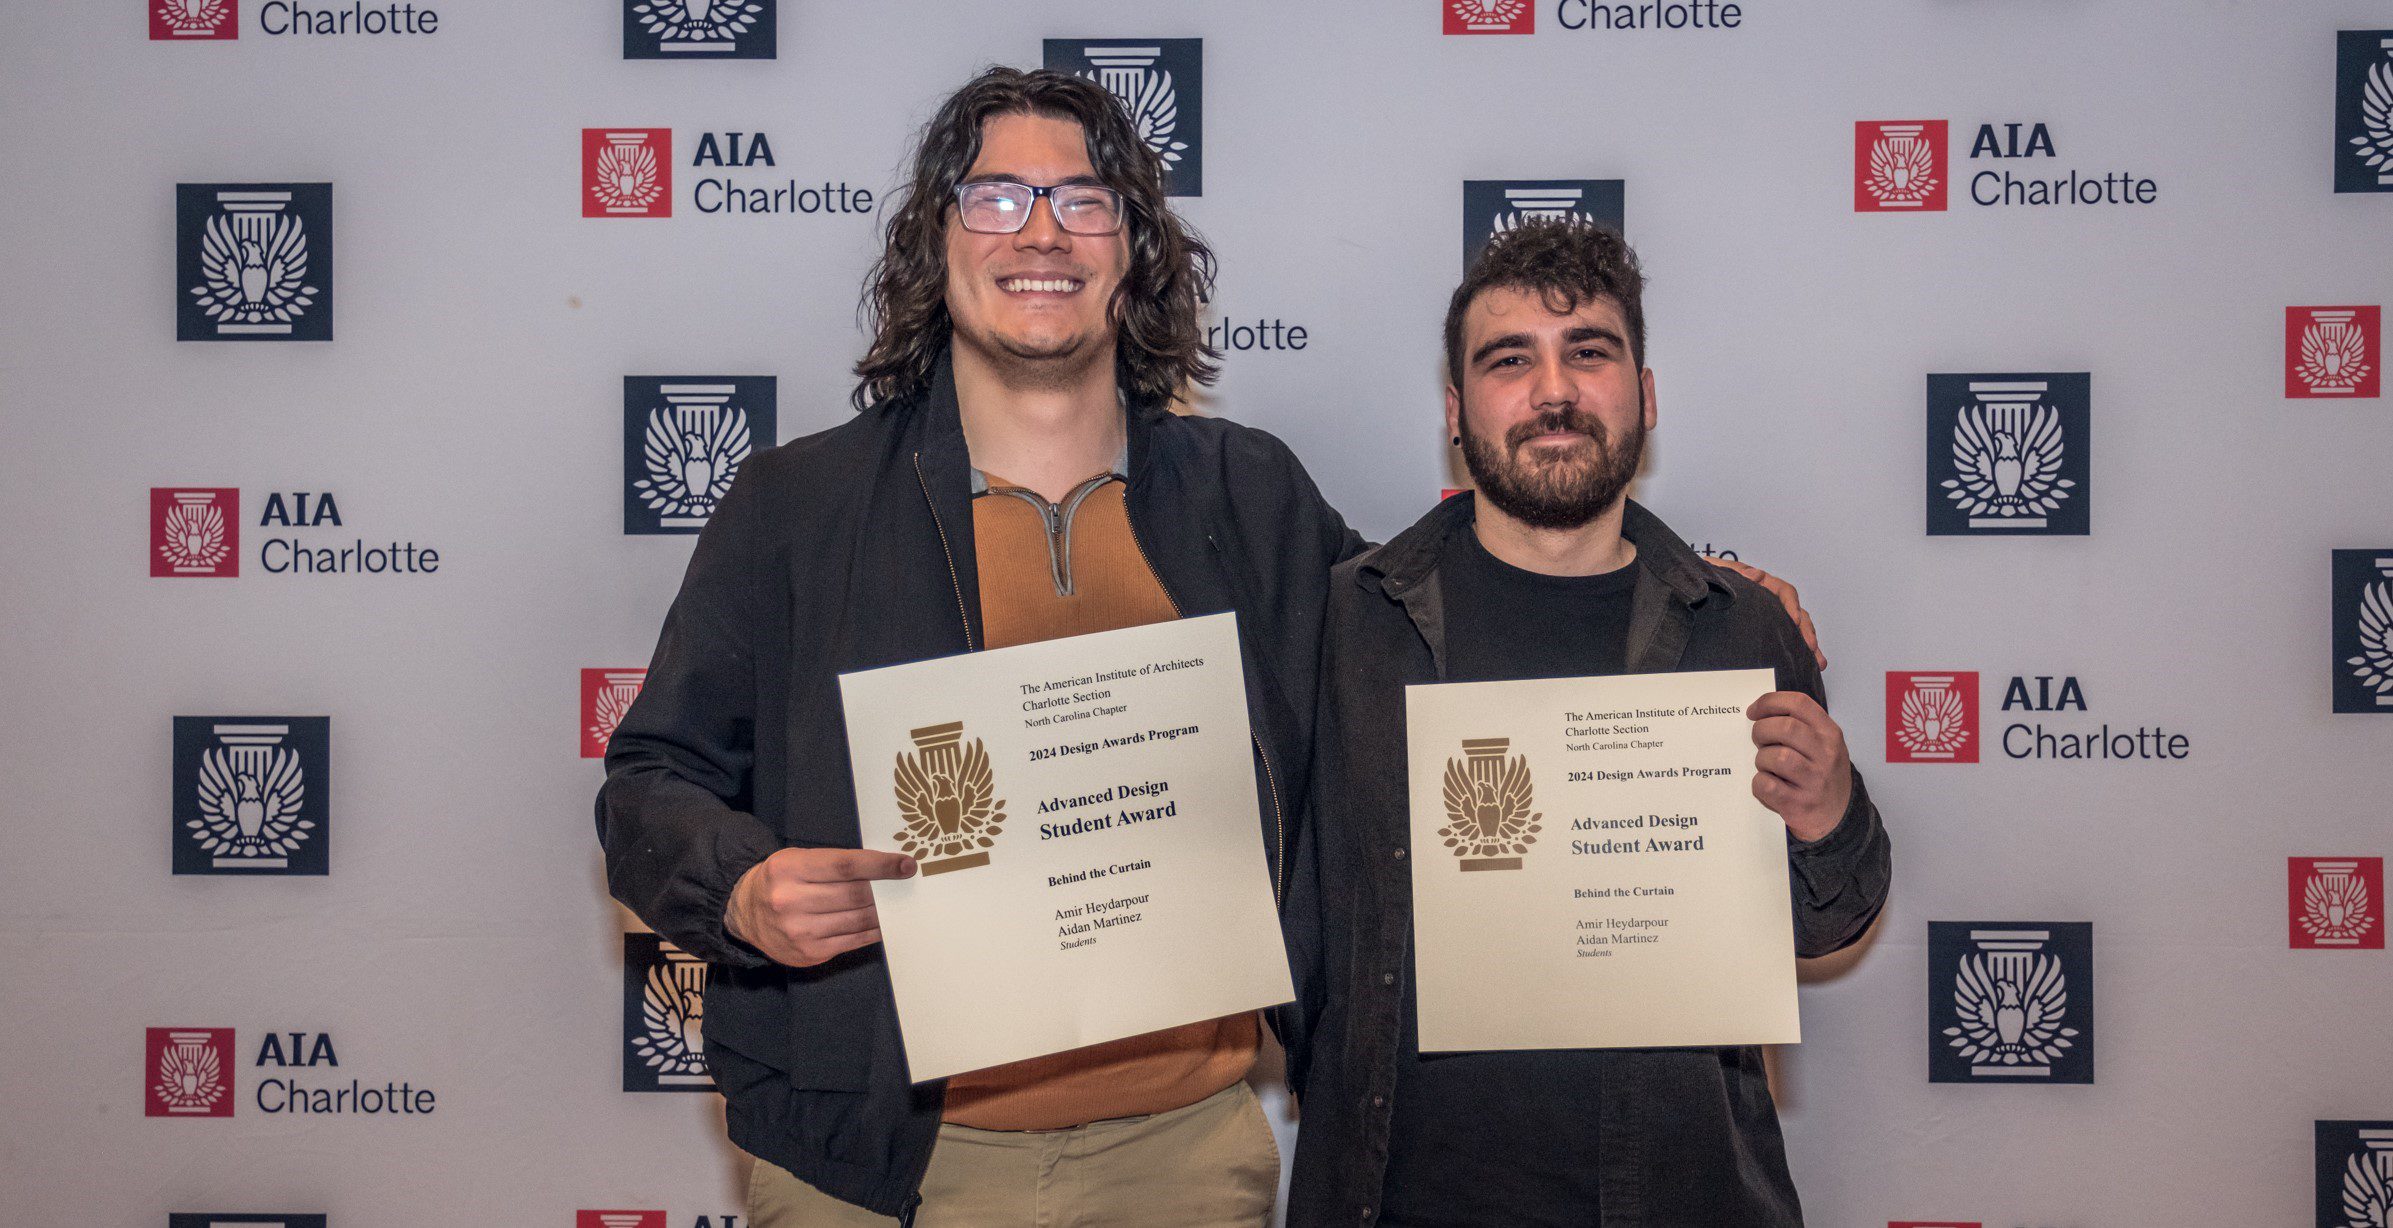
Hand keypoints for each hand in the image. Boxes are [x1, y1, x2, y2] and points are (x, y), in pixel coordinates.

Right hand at [724, 847, 915, 967]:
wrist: (744, 913)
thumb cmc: (781, 880)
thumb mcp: (798, 860)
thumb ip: (834, 863)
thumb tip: (883, 870)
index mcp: (789, 869)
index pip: (845, 866)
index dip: (880, 865)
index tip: (906, 865)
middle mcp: (790, 901)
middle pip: (854, 895)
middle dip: (886, 889)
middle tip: (906, 884)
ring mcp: (799, 931)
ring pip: (857, 920)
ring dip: (884, 912)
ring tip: (900, 903)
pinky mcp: (808, 953)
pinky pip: (853, 941)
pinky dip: (873, 931)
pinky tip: (885, 922)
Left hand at [1710, 558, 1825, 671]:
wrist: (1697, 592)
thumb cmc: (1708, 579)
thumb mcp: (1716, 571)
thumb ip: (1734, 571)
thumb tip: (1757, 575)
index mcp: (1761, 583)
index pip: (1783, 591)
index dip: (1792, 604)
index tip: (1795, 620)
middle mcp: (1770, 599)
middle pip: (1797, 613)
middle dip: (1806, 630)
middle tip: (1811, 647)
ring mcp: (1771, 615)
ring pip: (1797, 629)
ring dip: (1809, 645)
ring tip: (1818, 663)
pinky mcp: (1768, 630)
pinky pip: (1788, 639)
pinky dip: (1799, 653)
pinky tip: (1809, 666)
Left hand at [1746, 691, 1851, 843]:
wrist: (1838, 817)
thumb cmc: (1822, 775)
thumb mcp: (1824, 745)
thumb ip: (1800, 725)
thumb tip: (1760, 712)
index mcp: (1830, 734)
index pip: (1798, 704)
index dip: (1770, 702)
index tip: (1754, 711)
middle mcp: (1826, 755)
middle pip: (1784, 727)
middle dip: (1761, 731)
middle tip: (1759, 741)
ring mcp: (1814, 781)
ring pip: (1775, 757)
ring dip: (1762, 759)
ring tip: (1767, 766)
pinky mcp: (1798, 804)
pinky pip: (1766, 785)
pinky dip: (1759, 783)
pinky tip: (1768, 785)